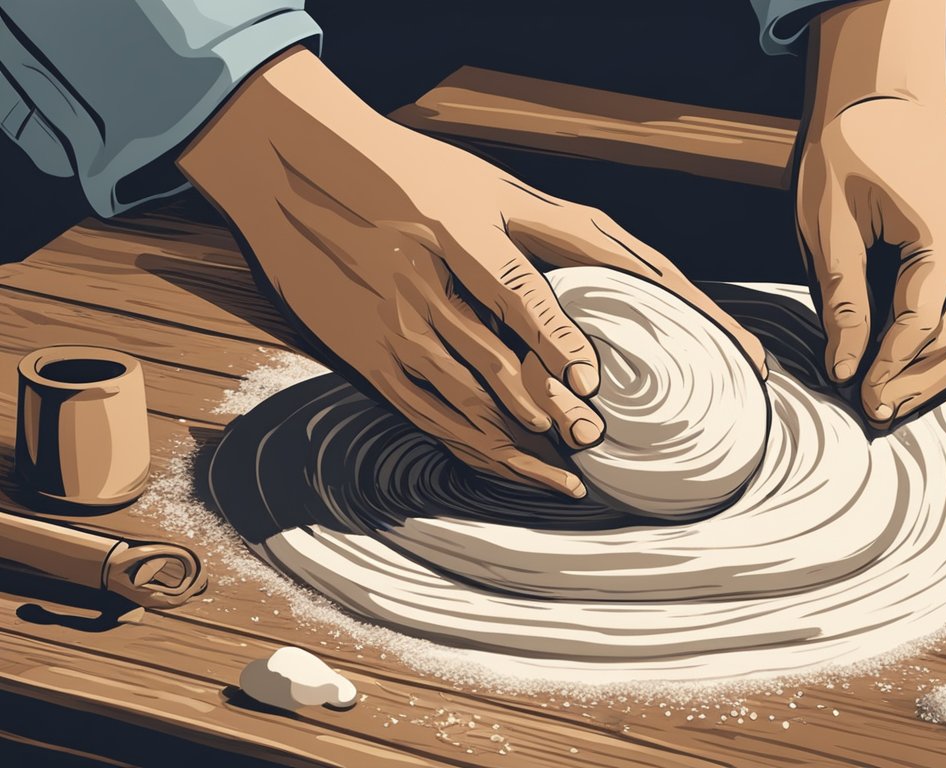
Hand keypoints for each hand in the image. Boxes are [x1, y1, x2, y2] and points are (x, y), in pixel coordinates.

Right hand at [180, 49, 763, 495]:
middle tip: (595, 441)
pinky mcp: (368, 354)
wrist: (293, 170)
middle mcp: (424, 281)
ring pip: (461, 399)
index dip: (555, 340)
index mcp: (458, 230)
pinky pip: (427, 412)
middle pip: (493, 361)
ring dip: (515, 439)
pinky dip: (472, 443)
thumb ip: (540, 230)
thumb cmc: (406, 174)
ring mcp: (393, 322)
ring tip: (568, 471)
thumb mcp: (476, 185)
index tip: (591, 380)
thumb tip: (627, 262)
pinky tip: (512, 463)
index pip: (516, 293)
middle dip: (547, 408)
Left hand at [798, 1, 945, 426]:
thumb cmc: (851, 152)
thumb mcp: (829, 224)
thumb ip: (842, 299)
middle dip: (915, 384)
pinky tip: (927, 373)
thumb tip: (844, 368)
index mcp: (944, 234)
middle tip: (876, 413)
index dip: (889, 370)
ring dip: (939, 378)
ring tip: (899, 403)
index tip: (858, 397)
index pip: (919, 325)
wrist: (890, 99)